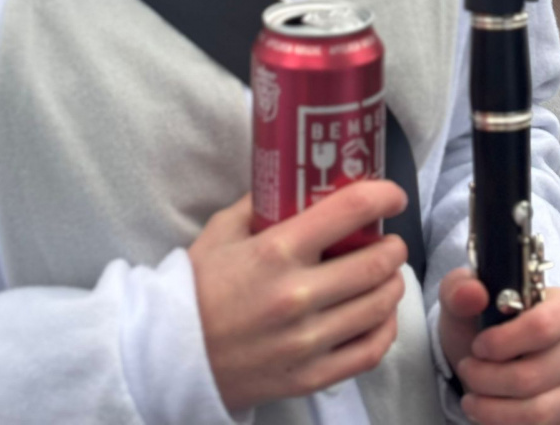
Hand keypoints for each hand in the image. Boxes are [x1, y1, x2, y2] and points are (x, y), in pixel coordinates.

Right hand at [188, 180, 407, 411]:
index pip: (349, 210)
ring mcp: (306, 340)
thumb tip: (293, 182)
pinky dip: (384, 329)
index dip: (383, 195)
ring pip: (379, 306)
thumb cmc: (195, 288)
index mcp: (277, 251)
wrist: (165, 357)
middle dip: (393, 246)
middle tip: (390, 240)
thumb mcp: (222, 231)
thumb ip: (261, 204)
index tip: (393, 194)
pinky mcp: (308, 377)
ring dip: (392, 284)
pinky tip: (379, 315)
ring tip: (386, 276)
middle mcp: (297, 295)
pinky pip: (369, 352)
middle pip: (377, 262)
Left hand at [439, 268, 559, 424]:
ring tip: (473, 398)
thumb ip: (460, 289)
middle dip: (488, 379)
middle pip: (535, 375)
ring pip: (539, 412)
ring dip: (494, 410)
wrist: (490, 359)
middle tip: (468, 371)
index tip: (478, 347)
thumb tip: (472, 293)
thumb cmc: (484, 325)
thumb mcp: (464, 299)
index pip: (543, 327)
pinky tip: (495, 415)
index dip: (503, 342)